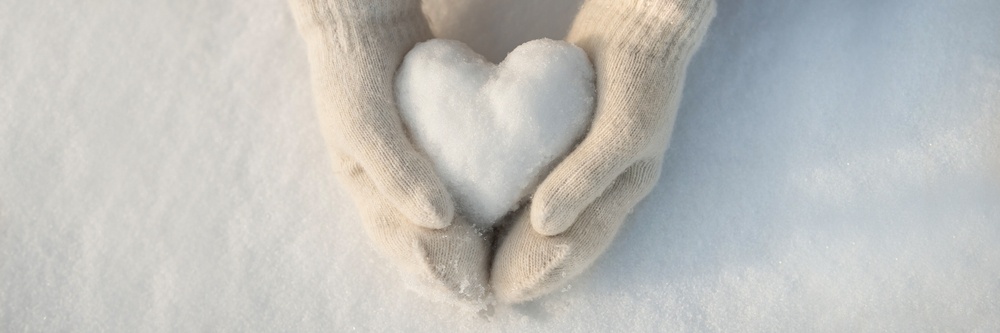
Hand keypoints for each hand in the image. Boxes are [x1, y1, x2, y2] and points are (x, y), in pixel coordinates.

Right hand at [289, 0, 489, 304]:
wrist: (364, 20)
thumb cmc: (354, 69)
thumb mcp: (364, 119)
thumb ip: (396, 170)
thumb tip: (439, 220)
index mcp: (365, 190)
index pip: (402, 246)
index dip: (437, 270)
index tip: (473, 286)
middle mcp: (386, 189)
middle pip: (420, 249)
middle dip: (454, 275)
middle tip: (492, 296)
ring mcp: (409, 173)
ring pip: (438, 231)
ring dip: (465, 257)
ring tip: (498, 279)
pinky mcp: (433, 154)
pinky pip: (455, 196)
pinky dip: (473, 219)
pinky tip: (500, 228)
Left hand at [491, 0, 716, 302]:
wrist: (642, 21)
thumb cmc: (639, 74)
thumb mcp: (621, 128)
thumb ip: (585, 177)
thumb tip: (544, 226)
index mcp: (625, 190)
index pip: (580, 248)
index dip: (542, 271)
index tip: (500, 289)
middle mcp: (610, 185)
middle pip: (568, 242)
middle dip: (531, 267)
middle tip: (487, 287)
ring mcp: (595, 164)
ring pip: (559, 218)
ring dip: (526, 243)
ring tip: (489, 259)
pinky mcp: (576, 141)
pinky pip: (548, 185)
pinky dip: (525, 205)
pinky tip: (501, 206)